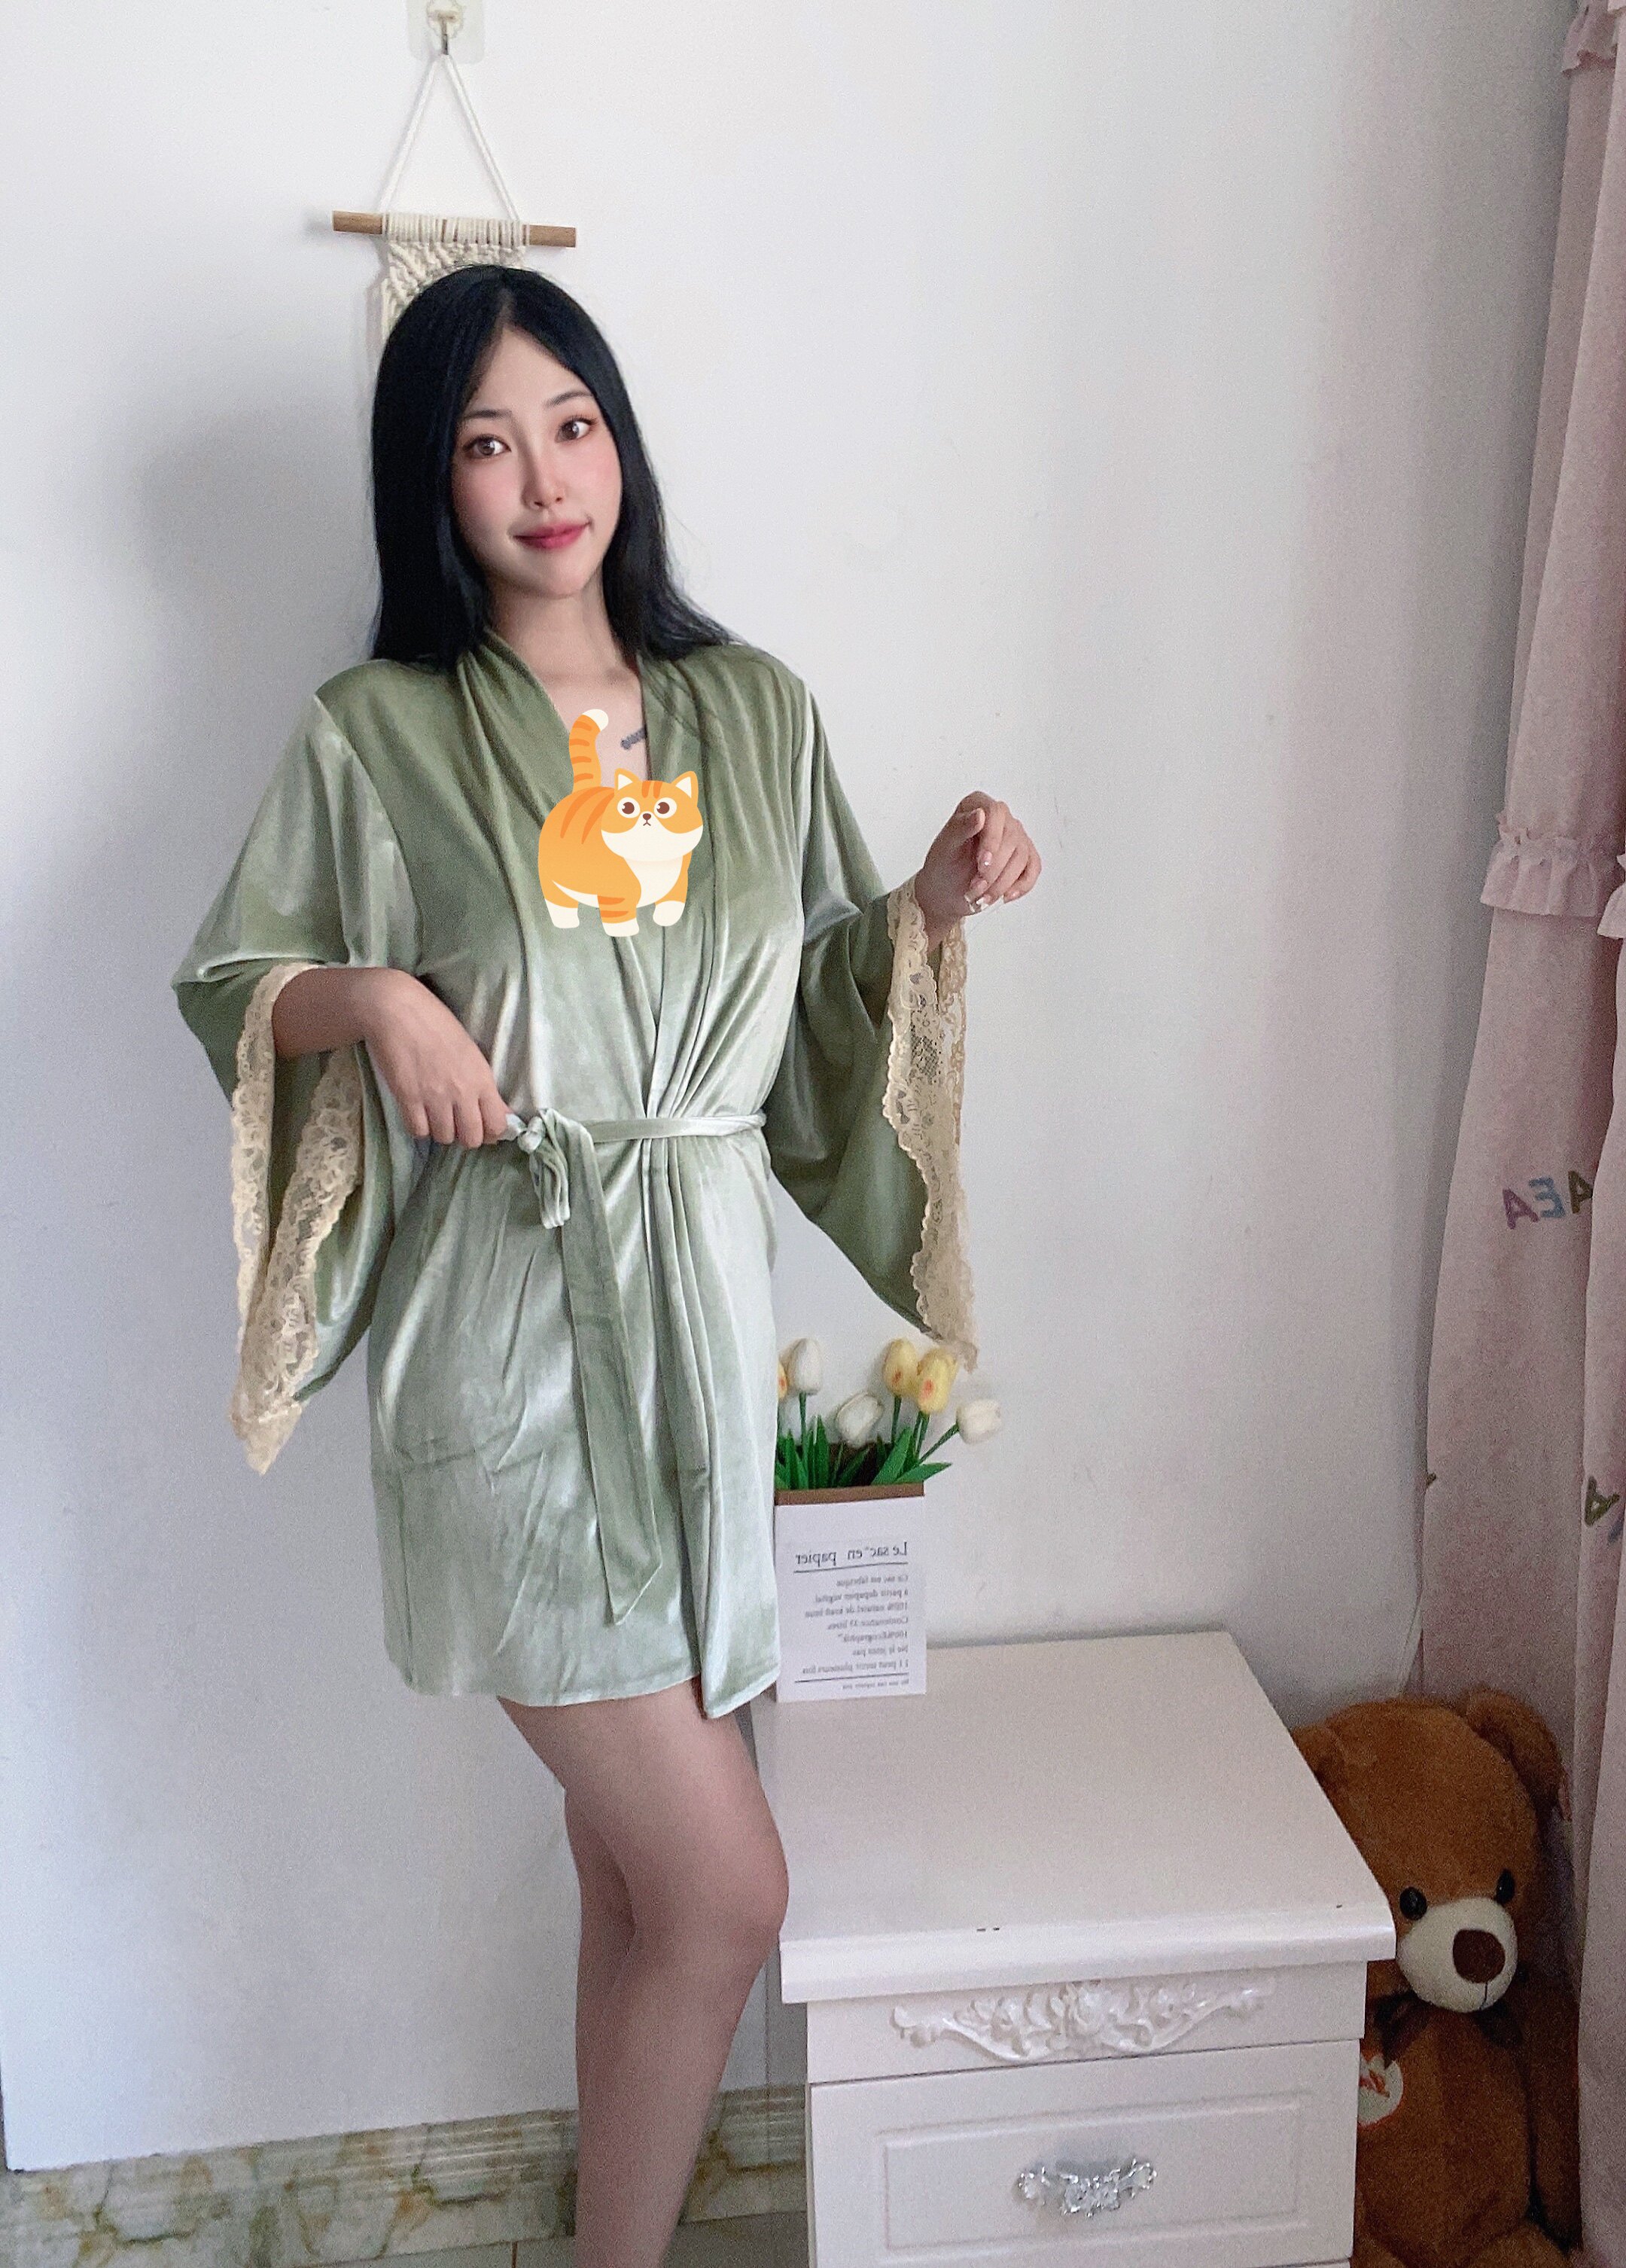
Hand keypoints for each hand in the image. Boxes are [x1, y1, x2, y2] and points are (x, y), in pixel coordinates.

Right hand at [360, 970, 512, 1148]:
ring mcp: (435, 1097)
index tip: (481, 1125)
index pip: (497, 1125)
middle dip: (465, 1135)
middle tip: (455, 1122)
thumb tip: (498, 1111)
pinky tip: (417, 1112)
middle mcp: (462, 1092)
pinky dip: (418, 1127)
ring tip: (434, 1113)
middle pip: (471, 1139)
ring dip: (440, 1130)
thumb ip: (483, 1084)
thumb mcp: (470, 1051)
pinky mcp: (408, 1099)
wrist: (398, 1010)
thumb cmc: (436, 1023)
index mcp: (482, 1078)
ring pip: (444, 1138)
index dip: (491, 1131)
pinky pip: (418, 1131)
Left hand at [913, 791, 1040, 946]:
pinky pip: (1033, 869)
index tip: (981, 864)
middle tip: (974, 887)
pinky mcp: (1024, 857)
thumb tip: (980, 813)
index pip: (995, 813)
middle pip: (1011, 838)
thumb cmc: (943, 866)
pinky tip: (1005, 896)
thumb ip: (960, 827)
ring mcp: (1015, 836)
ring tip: (982, 896)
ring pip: (1022, 857)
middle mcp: (1000, 818)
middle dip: (993, 870)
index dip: (991, 840)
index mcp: (978, 805)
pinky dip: (1021, 886)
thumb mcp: (945, 847)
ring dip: (1002, 883)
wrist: (945, 891)